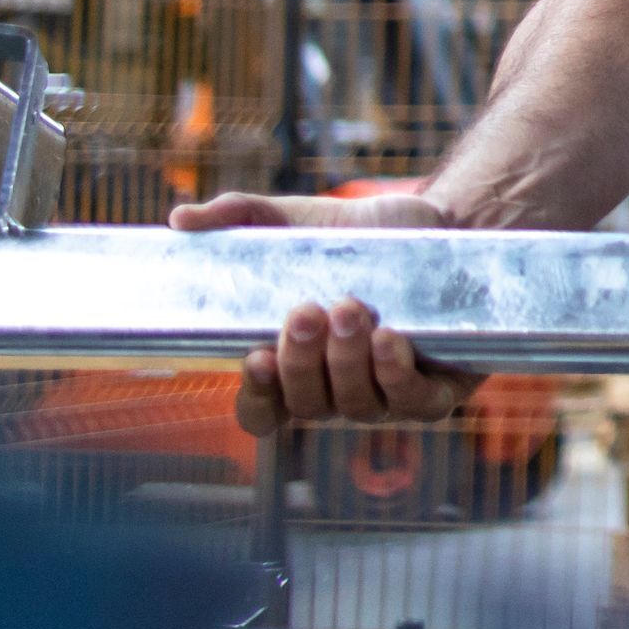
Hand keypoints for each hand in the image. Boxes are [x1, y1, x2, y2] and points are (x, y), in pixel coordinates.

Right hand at [169, 190, 480, 431]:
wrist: (449, 224)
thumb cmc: (365, 235)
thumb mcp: (302, 221)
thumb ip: (242, 217)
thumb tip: (180, 217)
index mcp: (297, 365)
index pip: (262, 411)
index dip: (254, 397)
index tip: (252, 357)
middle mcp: (338, 390)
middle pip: (305, 405)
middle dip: (301, 362)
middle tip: (305, 312)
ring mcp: (388, 396)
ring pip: (356, 405)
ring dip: (347, 361)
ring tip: (352, 307)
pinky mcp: (438, 391)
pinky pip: (413, 403)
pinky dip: (396, 376)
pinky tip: (390, 340)